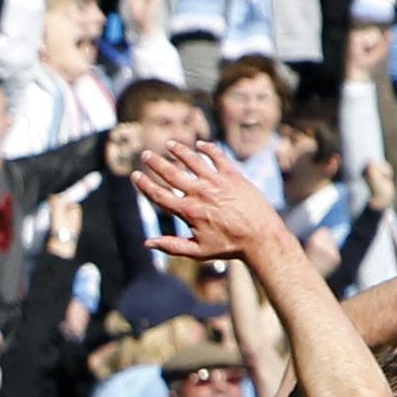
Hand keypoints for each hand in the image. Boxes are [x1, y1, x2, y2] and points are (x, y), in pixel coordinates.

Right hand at [130, 139, 289, 265]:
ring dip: (178, 151)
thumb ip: (171, 246)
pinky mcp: (232, 175)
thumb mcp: (198, 251)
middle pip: (171, 173)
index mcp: (188, 211)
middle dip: (155, 163)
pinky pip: (217, 156)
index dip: (144, 185)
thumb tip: (147, 243)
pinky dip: (207, 148)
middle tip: (145, 154)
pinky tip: (199, 145)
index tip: (135, 175)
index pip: (159, 195)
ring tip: (169, 145)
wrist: (261, 236)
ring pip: (192, 160)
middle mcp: (199, 193)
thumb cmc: (229, 246)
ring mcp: (216, 182)